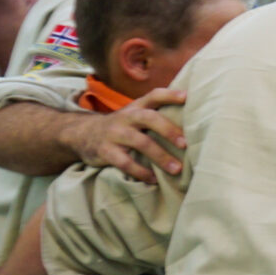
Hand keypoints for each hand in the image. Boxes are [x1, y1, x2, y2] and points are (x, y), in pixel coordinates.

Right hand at [69, 86, 186, 181]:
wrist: (82, 134)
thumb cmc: (121, 126)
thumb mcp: (134, 114)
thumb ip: (156, 113)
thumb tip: (193, 118)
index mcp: (136, 107)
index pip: (153, 95)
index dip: (169, 95)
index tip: (187, 97)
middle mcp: (126, 117)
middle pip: (148, 118)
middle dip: (168, 130)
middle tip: (185, 144)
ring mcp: (114, 134)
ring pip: (140, 143)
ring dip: (160, 157)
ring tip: (176, 169)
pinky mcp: (105, 151)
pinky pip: (125, 163)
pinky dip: (141, 172)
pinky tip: (154, 179)